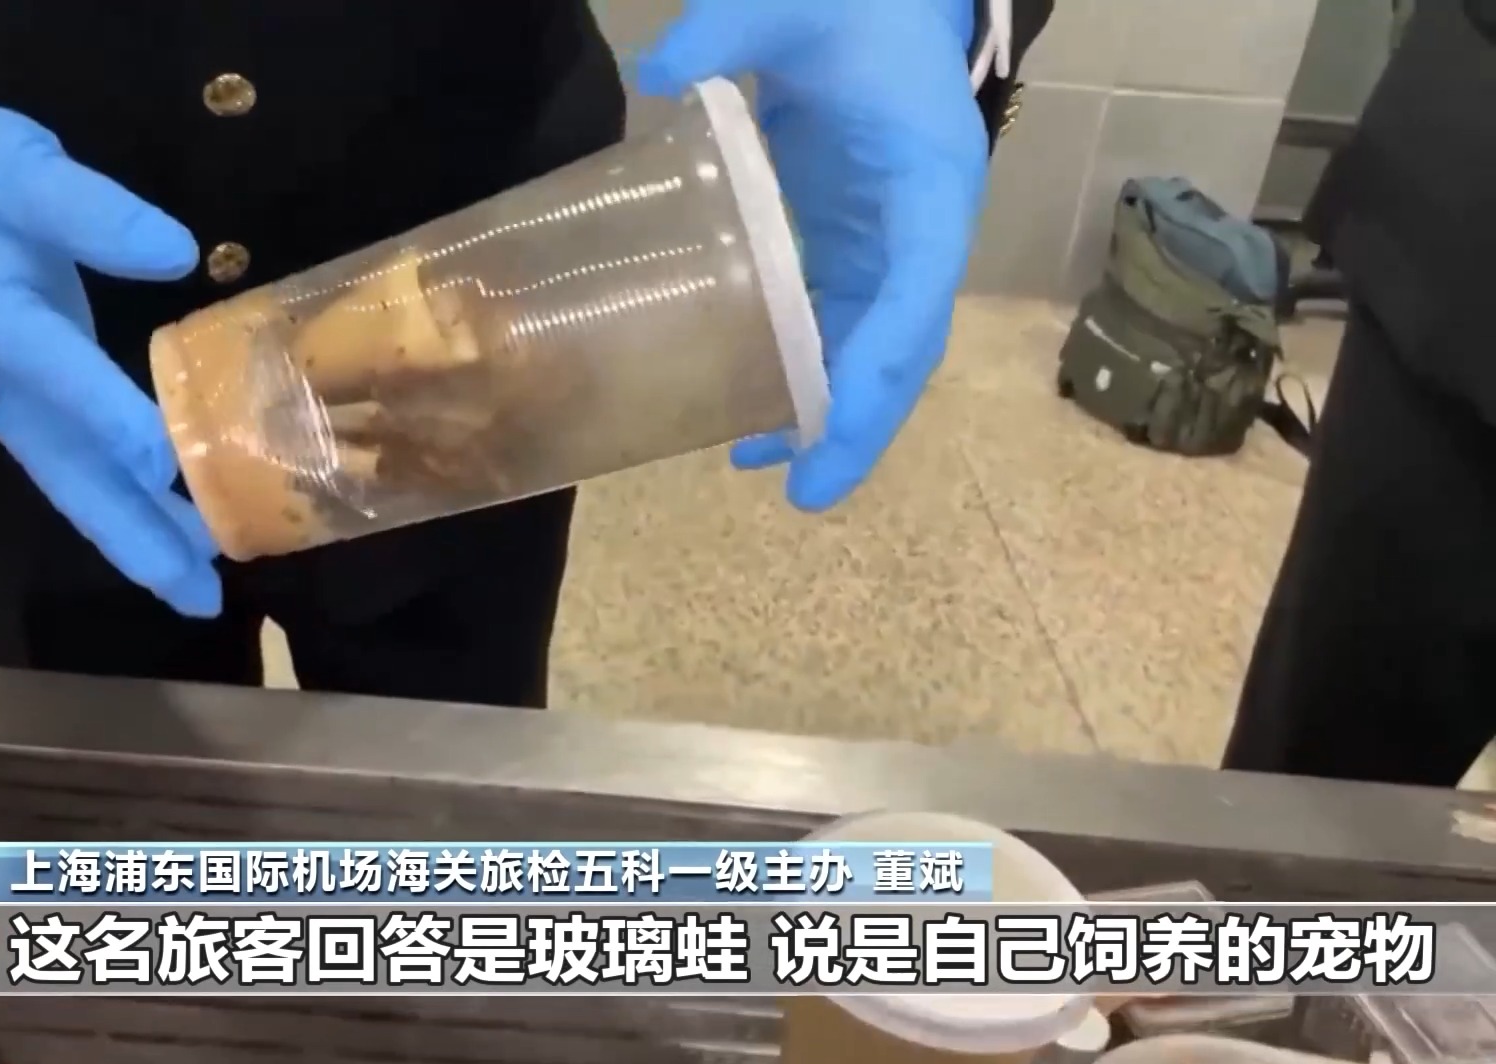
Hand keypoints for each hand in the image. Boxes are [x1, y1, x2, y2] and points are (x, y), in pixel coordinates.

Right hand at [0, 106, 221, 615]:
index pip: (52, 371)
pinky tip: (179, 544)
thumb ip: (91, 209)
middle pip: (66, 469)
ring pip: (74, 487)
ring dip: (136, 541)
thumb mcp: (20, 166)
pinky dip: (125, 515)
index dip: (105, 416)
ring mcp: (9, 409)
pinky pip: (78, 476)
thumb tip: (176, 250)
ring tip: (201, 590)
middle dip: (131, 531)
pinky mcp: (26, 415)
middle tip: (197, 590)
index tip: (161, 462)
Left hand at [639, 0, 989, 510]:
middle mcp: (921, 228)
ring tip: (758, 461)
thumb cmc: (857, 1)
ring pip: (871, 346)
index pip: (915, 295)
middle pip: (902, 347)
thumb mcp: (792, 2)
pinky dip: (801, 368)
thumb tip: (655, 79)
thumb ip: (726, 31)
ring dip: (825, 409)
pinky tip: (747, 402)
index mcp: (929, 180)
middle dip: (859, 424)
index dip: (875, 373)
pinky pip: (837, 321)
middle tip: (804, 492)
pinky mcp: (854, 239)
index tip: (829, 437)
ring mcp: (890, 240)